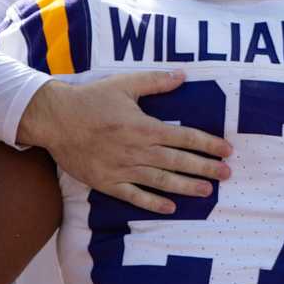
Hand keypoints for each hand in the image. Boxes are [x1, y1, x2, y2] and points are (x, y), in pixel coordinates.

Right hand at [15, 73, 231, 214]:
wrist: (55, 119)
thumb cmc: (91, 99)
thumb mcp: (125, 84)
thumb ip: (156, 82)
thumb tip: (182, 75)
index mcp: (145, 126)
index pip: (185, 137)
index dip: (209, 144)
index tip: (227, 150)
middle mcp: (138, 150)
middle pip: (179, 161)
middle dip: (206, 168)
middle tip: (227, 174)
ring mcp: (123, 169)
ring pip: (162, 181)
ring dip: (187, 187)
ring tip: (207, 192)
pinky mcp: (108, 182)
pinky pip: (135, 196)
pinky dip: (153, 203)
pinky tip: (171, 207)